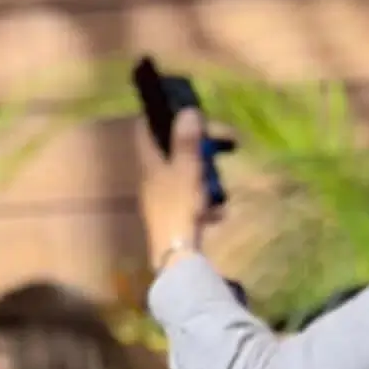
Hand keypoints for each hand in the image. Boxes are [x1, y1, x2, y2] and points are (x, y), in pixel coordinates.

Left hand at [139, 104, 218, 266]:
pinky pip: (192, 204)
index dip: (161, 118)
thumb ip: (187, 142)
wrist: (177, 257)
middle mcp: (151, 181)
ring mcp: (161, 201)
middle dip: (199, 153)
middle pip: (173, 155)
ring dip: (205, 181)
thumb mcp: (187, 170)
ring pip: (186, 179)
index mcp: (148, 165)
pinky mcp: (173, 219)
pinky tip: (218, 214)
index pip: (145, 131)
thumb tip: (187, 111)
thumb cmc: (179, 208)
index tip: (184, 112)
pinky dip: (206, 205)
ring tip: (218, 190)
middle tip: (223, 149)